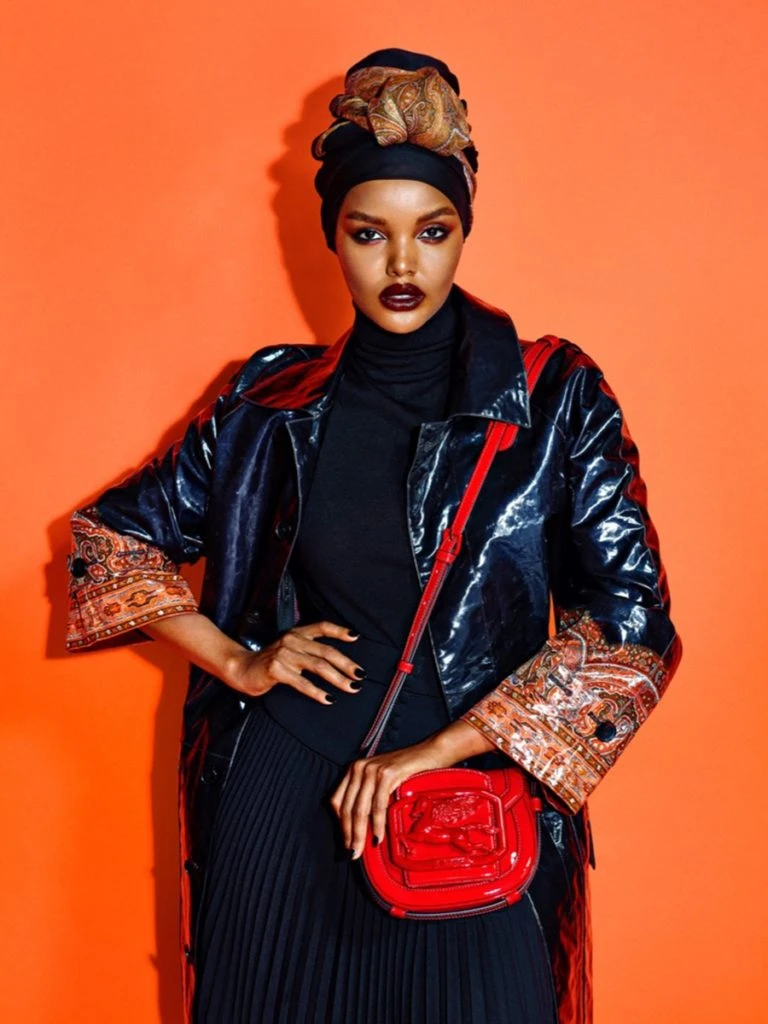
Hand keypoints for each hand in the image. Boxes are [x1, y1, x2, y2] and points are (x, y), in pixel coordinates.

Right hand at [227, 620, 364, 700]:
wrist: (241, 669)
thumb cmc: (269, 663)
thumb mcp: (289, 650)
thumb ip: (308, 650)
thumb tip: (336, 662)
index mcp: (297, 633)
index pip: (322, 626)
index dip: (339, 630)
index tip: (356, 637)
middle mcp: (292, 640)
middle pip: (326, 651)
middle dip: (346, 664)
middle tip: (360, 676)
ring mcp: (284, 654)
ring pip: (318, 666)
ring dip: (338, 679)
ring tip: (351, 688)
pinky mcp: (276, 669)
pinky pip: (302, 682)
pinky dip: (317, 692)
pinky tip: (328, 699)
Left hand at [330, 735, 459, 858]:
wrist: (431, 752)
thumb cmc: (409, 769)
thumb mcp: (382, 781)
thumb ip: (369, 797)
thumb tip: (361, 828)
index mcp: (355, 770)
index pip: (336, 801)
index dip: (340, 824)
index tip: (346, 842)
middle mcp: (360, 768)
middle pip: (347, 807)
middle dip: (349, 834)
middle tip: (352, 853)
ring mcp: (372, 770)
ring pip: (360, 809)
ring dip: (360, 833)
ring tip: (361, 850)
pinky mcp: (387, 773)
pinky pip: (378, 805)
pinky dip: (377, 824)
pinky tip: (378, 836)